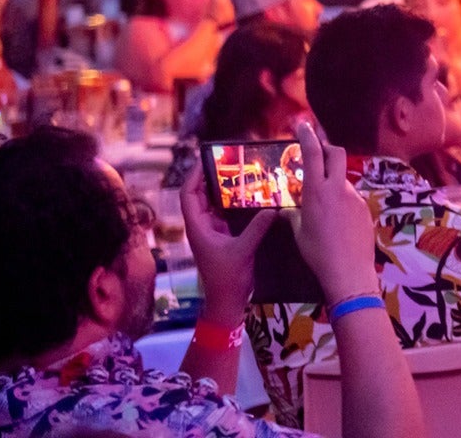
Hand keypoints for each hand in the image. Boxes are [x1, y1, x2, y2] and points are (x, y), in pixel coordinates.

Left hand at [180, 164, 278, 324]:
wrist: (227, 301)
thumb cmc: (227, 278)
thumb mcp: (243, 250)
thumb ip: (256, 228)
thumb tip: (272, 208)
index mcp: (198, 227)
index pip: (188, 196)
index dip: (194, 176)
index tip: (206, 159)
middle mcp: (202, 226)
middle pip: (199, 196)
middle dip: (210, 178)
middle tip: (228, 162)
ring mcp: (212, 231)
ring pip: (213, 204)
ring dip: (223, 190)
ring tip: (241, 173)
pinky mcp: (224, 237)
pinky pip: (226, 214)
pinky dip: (234, 203)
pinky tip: (250, 196)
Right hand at [288, 120, 379, 301]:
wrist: (350, 271)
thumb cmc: (318, 253)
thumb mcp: (299, 233)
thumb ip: (293, 215)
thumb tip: (285, 210)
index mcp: (317, 192)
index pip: (313, 154)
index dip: (307, 136)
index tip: (302, 124)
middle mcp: (338, 189)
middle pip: (336, 154)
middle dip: (326, 147)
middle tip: (316, 149)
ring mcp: (355, 197)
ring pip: (342, 178)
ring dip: (332, 180)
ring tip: (321, 201)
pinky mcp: (365, 207)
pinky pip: (350, 196)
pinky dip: (341, 198)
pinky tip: (336, 218)